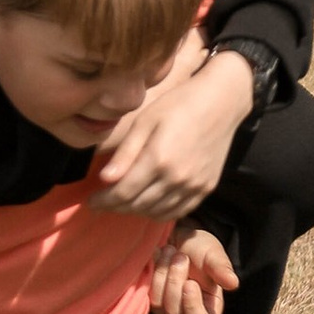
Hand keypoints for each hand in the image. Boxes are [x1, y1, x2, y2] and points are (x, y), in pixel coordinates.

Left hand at [91, 45, 255, 218]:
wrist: (222, 101)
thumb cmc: (180, 104)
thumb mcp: (146, 120)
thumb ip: (126, 152)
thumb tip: (105, 180)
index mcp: (159, 159)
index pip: (123, 193)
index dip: (103, 201)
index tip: (90, 201)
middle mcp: (177, 178)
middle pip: (137, 205)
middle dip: (115, 207)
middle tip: (103, 203)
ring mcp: (194, 186)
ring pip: (156, 212)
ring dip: (135, 211)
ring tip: (123, 203)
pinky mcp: (206, 188)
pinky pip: (178, 211)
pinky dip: (159, 213)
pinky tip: (149, 205)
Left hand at [148, 224, 239, 313]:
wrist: (180, 240)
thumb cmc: (201, 249)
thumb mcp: (213, 254)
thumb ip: (221, 268)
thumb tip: (233, 283)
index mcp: (209, 309)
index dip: (192, 308)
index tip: (190, 283)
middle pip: (175, 311)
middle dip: (176, 281)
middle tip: (181, 256)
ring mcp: (167, 310)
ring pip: (159, 303)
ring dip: (164, 274)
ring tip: (171, 251)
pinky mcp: (153, 301)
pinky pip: (148, 294)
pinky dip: (154, 272)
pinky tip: (159, 255)